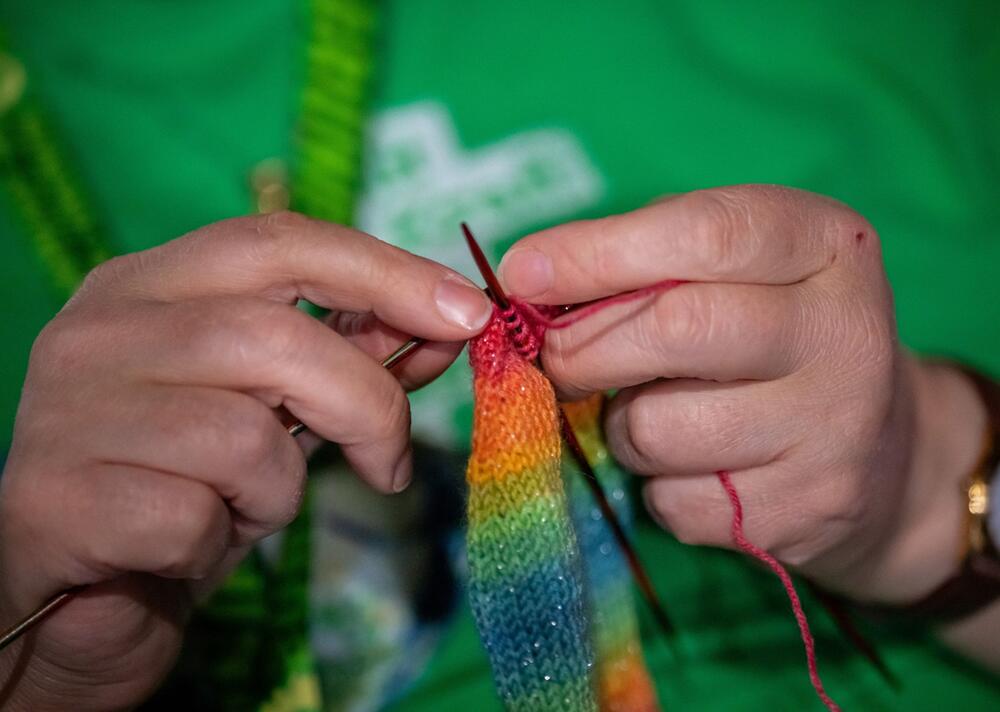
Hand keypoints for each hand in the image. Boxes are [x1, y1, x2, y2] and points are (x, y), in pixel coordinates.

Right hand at [0, 212, 491, 709]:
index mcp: (149, 285)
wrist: (78, 592)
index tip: (467, 313)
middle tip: (391, 462)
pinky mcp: (53, 500)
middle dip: (367, 404)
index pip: (280, 242)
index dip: (386, 272)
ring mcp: (67, 410)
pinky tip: (185, 545)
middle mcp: (99, 329)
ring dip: (278, 487)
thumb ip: (347, 355)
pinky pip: (194, 516)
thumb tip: (447, 321)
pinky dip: (219, 540)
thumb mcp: (273, 409)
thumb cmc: (187, 485)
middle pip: (278, 336)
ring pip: (244, 435)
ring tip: (243, 506)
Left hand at [499, 185, 984, 604]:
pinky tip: (696, 464)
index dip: (596, 253)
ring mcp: (834, 428)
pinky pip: (673, 502)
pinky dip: (654, 484)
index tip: (522, 271)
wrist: (882, 453)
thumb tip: (527, 279)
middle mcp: (844, 331)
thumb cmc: (772, 337)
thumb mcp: (735, 269)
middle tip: (556, 356)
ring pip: (656, 428)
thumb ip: (645, 260)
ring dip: (620, 425)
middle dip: (582, 348)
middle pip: (673, 330)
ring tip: (653, 411)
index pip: (702, 234)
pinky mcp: (808, 510)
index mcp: (824, 245)